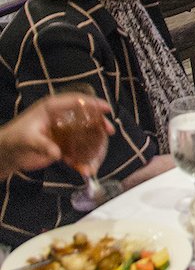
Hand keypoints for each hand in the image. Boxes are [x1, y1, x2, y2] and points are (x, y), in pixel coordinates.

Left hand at [0, 94, 114, 177]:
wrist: (6, 154)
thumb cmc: (14, 139)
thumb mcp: (27, 138)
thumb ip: (42, 144)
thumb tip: (58, 154)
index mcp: (53, 108)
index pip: (76, 101)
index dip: (93, 103)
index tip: (107, 109)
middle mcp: (61, 118)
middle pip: (86, 117)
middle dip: (99, 124)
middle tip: (109, 131)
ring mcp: (63, 132)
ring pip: (84, 134)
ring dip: (94, 144)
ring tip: (100, 154)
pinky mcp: (61, 146)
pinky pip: (76, 151)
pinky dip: (82, 160)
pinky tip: (86, 168)